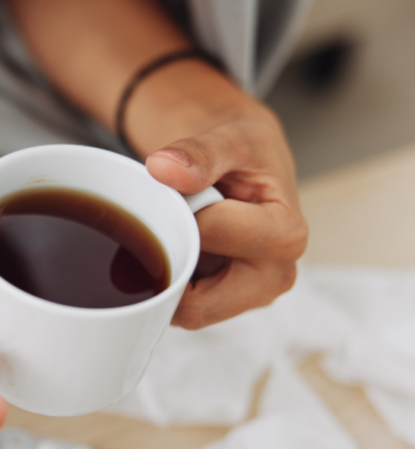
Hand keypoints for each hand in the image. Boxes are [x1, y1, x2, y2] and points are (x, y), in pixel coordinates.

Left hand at [144, 104, 307, 327]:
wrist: (245, 165)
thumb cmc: (247, 153)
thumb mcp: (231, 138)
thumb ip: (200, 152)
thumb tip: (162, 167)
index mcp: (285, 237)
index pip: (207, 239)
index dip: (182, 213)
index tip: (187, 193)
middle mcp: (275, 276)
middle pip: (196, 304)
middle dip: (170, 263)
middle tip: (174, 222)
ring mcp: (250, 296)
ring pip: (181, 310)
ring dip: (167, 272)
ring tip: (182, 231)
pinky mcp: (227, 303)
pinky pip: (178, 307)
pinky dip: (168, 278)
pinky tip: (179, 247)